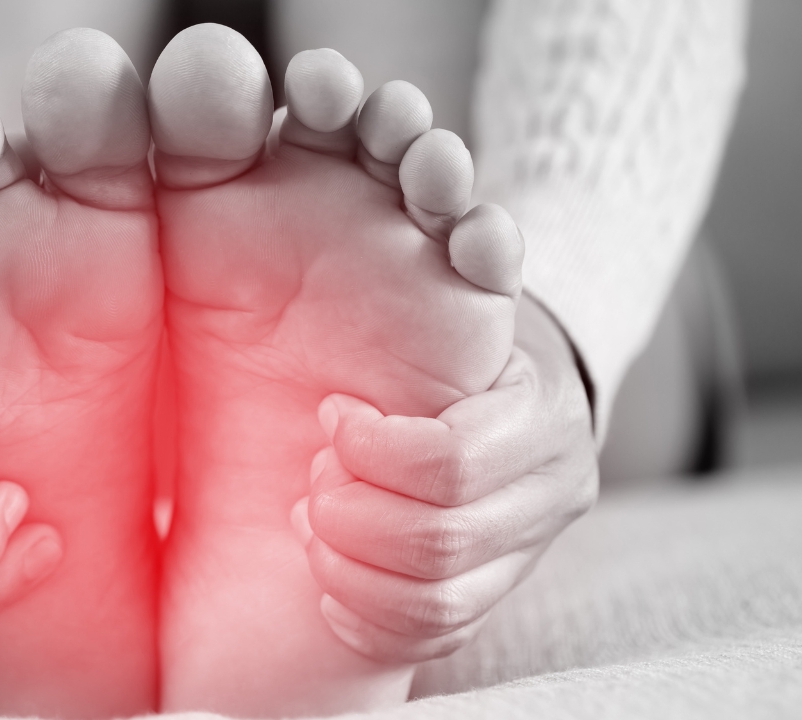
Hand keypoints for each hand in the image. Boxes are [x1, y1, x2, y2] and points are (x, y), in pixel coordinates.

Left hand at [294, 294, 597, 662]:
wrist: (514, 382)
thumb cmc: (458, 328)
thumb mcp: (460, 287)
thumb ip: (448, 266)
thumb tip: (448, 203)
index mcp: (542, 413)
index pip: (448, 464)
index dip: (369, 450)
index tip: (329, 414)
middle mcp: (553, 492)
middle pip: (438, 545)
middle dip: (348, 517)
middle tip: (312, 480)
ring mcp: (528, 552)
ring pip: (435, 602)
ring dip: (348, 567)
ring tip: (313, 520)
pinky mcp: (497, 592)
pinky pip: (432, 636)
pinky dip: (365, 614)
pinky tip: (329, 576)